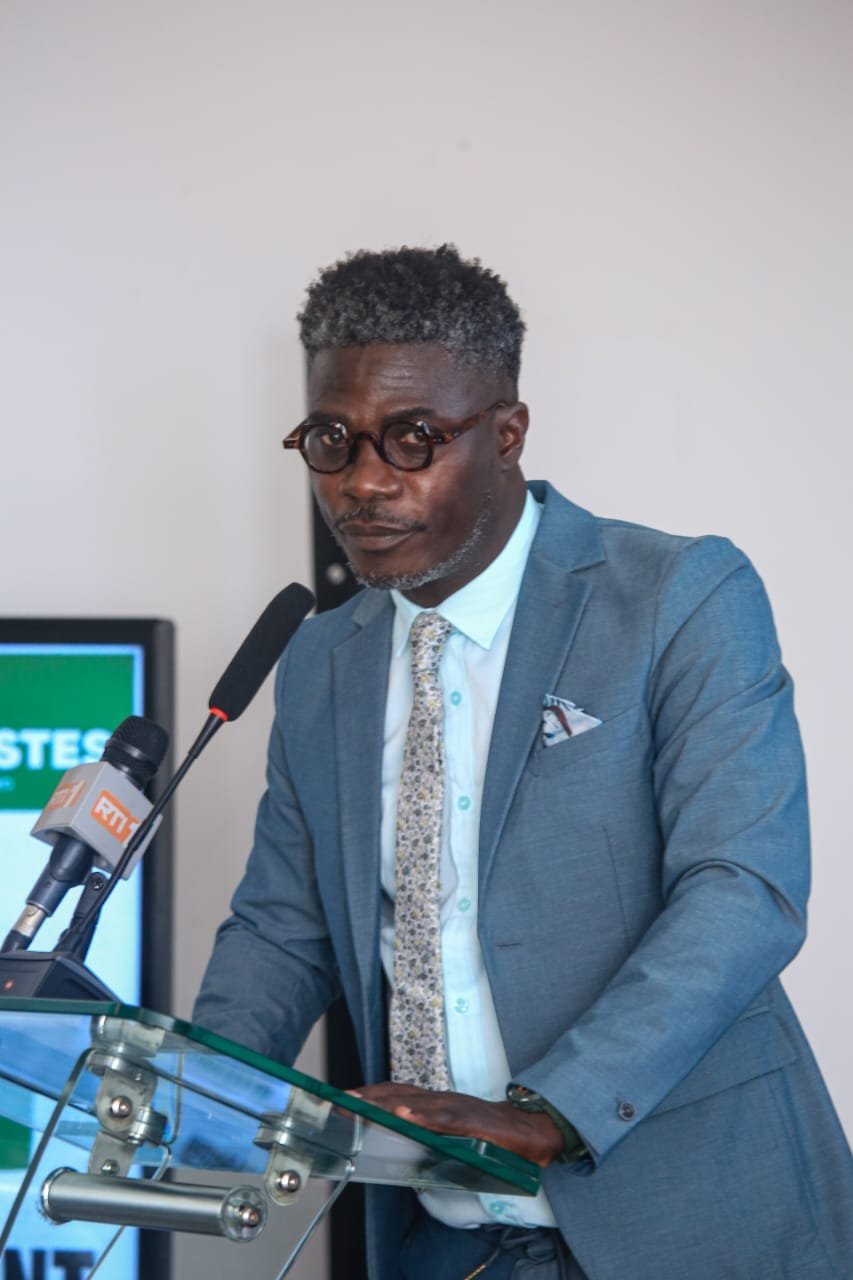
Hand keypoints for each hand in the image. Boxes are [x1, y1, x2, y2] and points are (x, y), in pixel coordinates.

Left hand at [350, 1083, 564, 1166]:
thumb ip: (430, 1136)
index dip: (369, 1095)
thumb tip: (401, 1144)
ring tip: (362, 1107)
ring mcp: (457, 1108)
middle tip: (340, 1102)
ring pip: (417, 1102)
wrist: (533, 1131)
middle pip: (399, 1093)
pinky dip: (424, 1117)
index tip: (341, 1099)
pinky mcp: (474, 1121)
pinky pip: (445, 1118)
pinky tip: (406, 1118)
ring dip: (387, 1104)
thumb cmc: (493, 1135)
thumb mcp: (454, 1135)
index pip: (396, 1094)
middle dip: (368, 1097)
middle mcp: (443, 1100)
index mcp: (437, 1104)